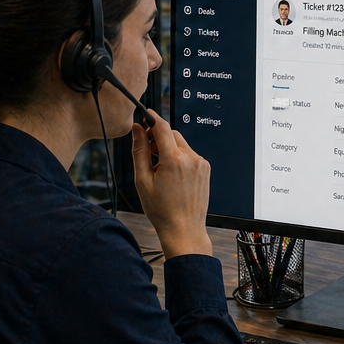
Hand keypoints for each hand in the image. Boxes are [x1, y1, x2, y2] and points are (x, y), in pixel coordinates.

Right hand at [130, 112, 212, 258]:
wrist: (183, 228)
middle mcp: (191, 158)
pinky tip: (172, 176)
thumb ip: (140, 151)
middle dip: (159, 138)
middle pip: (172, 134)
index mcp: (174, 160)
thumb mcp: (142, 180)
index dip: (152, 118)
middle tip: (147, 151)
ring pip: (181, 145)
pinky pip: (190, 155)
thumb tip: (137, 130)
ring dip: (169, 149)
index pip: (163, 127)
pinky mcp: (205, 169)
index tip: (144, 114)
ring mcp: (201, 164)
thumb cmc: (161, 209)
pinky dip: (179, 158)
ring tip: (159, 170)